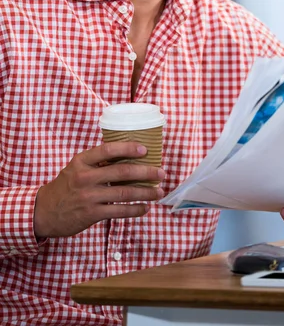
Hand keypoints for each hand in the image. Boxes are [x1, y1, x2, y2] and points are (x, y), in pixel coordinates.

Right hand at [34, 141, 164, 238]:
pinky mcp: (91, 214)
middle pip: (122, 172)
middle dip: (146, 172)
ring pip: (124, 193)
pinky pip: (119, 211)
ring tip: (159, 192)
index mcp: (82, 161)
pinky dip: (135, 210)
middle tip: (161, 173)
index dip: (128, 148)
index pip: (108, 150)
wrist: (44, 211)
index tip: (145, 150)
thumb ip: (97, 162)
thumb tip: (127, 156)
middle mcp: (85, 177)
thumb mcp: (76, 167)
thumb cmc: (66, 186)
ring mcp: (89, 196)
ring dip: (145, 192)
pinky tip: (145, 208)